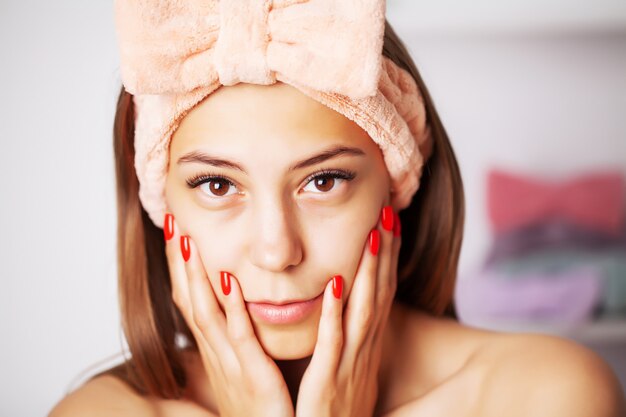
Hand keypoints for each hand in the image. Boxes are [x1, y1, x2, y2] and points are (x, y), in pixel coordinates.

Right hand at [164, 213, 294, 416]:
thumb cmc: (262, 407)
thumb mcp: (245, 369)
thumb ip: (242, 339)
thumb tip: (238, 309)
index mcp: (217, 350)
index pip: (192, 300)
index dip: (180, 266)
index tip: (176, 230)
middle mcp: (216, 354)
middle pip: (190, 300)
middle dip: (179, 261)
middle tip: (171, 222)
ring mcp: (230, 365)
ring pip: (205, 314)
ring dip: (195, 276)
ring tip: (188, 240)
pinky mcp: (252, 378)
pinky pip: (241, 338)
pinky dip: (232, 308)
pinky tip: (230, 280)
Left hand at [295, 205, 400, 416]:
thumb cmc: (333, 411)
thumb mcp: (347, 371)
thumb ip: (346, 339)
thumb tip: (344, 305)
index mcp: (365, 346)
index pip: (381, 292)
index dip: (388, 257)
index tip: (389, 222)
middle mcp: (364, 351)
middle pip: (380, 293)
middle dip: (386, 252)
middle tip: (389, 210)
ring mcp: (349, 366)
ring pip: (364, 311)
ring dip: (371, 273)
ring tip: (374, 234)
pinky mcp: (327, 384)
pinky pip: (332, 344)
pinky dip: (335, 314)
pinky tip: (335, 285)